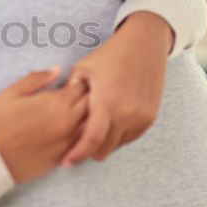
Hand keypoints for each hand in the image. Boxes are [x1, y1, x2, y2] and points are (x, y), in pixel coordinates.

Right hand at [0, 67, 88, 183]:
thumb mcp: (12, 92)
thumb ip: (37, 78)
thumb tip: (57, 70)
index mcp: (57, 102)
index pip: (83, 86)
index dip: (80, 82)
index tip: (73, 83)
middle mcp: (68, 122)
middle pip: (93, 105)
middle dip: (89, 99)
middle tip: (76, 98)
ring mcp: (69, 142)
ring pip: (92, 126)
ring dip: (88, 119)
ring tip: (74, 115)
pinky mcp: (64, 158)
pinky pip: (84, 145)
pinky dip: (83, 137)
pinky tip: (69, 133)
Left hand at [60, 11, 172, 165]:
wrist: (145, 44)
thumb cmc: (110, 54)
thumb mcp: (83, 69)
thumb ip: (69, 94)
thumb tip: (56, 114)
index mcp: (106, 102)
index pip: (91, 141)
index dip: (78, 155)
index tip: (67, 162)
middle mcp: (127, 113)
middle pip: (104, 149)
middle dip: (89, 150)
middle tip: (77, 145)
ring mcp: (141, 117)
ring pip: (118, 145)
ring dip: (105, 143)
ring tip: (93, 129)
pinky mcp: (150, 117)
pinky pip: (131, 137)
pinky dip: (119, 136)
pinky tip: (109, 124)